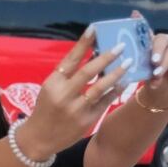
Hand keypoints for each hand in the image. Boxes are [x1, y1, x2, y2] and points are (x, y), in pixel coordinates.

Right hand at [19, 27, 128, 159]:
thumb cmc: (45, 109)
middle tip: (121, 46)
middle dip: (106, 57)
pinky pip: (105, 101)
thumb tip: (92, 55)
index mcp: (52, 83)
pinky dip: (115, 90)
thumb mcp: (50, 89)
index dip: (83, 43)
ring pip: (99, 87)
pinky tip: (124, 82)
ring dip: (116, 73)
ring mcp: (75, 109)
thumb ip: (67, 75)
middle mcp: (63, 95)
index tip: (95, 28)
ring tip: (128, 62)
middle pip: (88, 71)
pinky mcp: (86, 120)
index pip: (70, 59)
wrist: (39, 138)